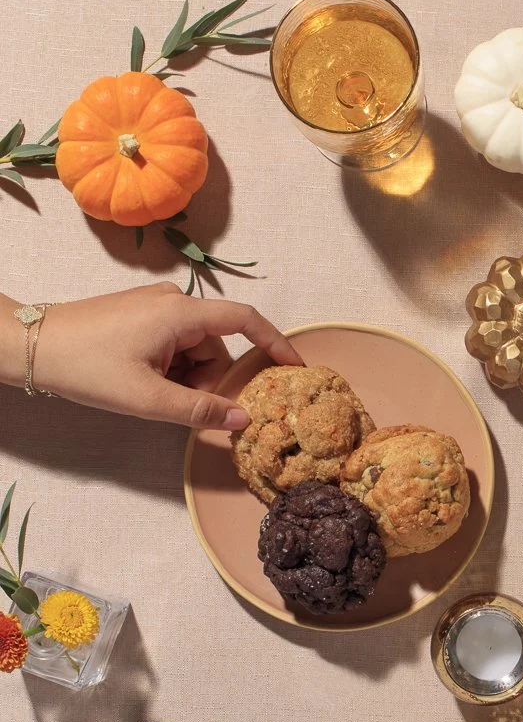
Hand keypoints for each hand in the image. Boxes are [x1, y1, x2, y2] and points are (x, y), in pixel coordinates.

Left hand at [29, 283, 301, 428]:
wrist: (28, 346)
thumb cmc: (87, 367)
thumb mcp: (148, 398)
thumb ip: (201, 409)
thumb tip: (244, 419)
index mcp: (181, 313)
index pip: (245, 320)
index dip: (274, 342)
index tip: (294, 367)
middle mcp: (173, 302)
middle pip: (219, 343)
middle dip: (214, 378)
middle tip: (189, 406)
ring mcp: (155, 307)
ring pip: (197, 348)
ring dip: (190, 377)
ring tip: (157, 397)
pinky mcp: (141, 315)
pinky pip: (176, 343)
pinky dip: (174, 368)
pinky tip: (149, 385)